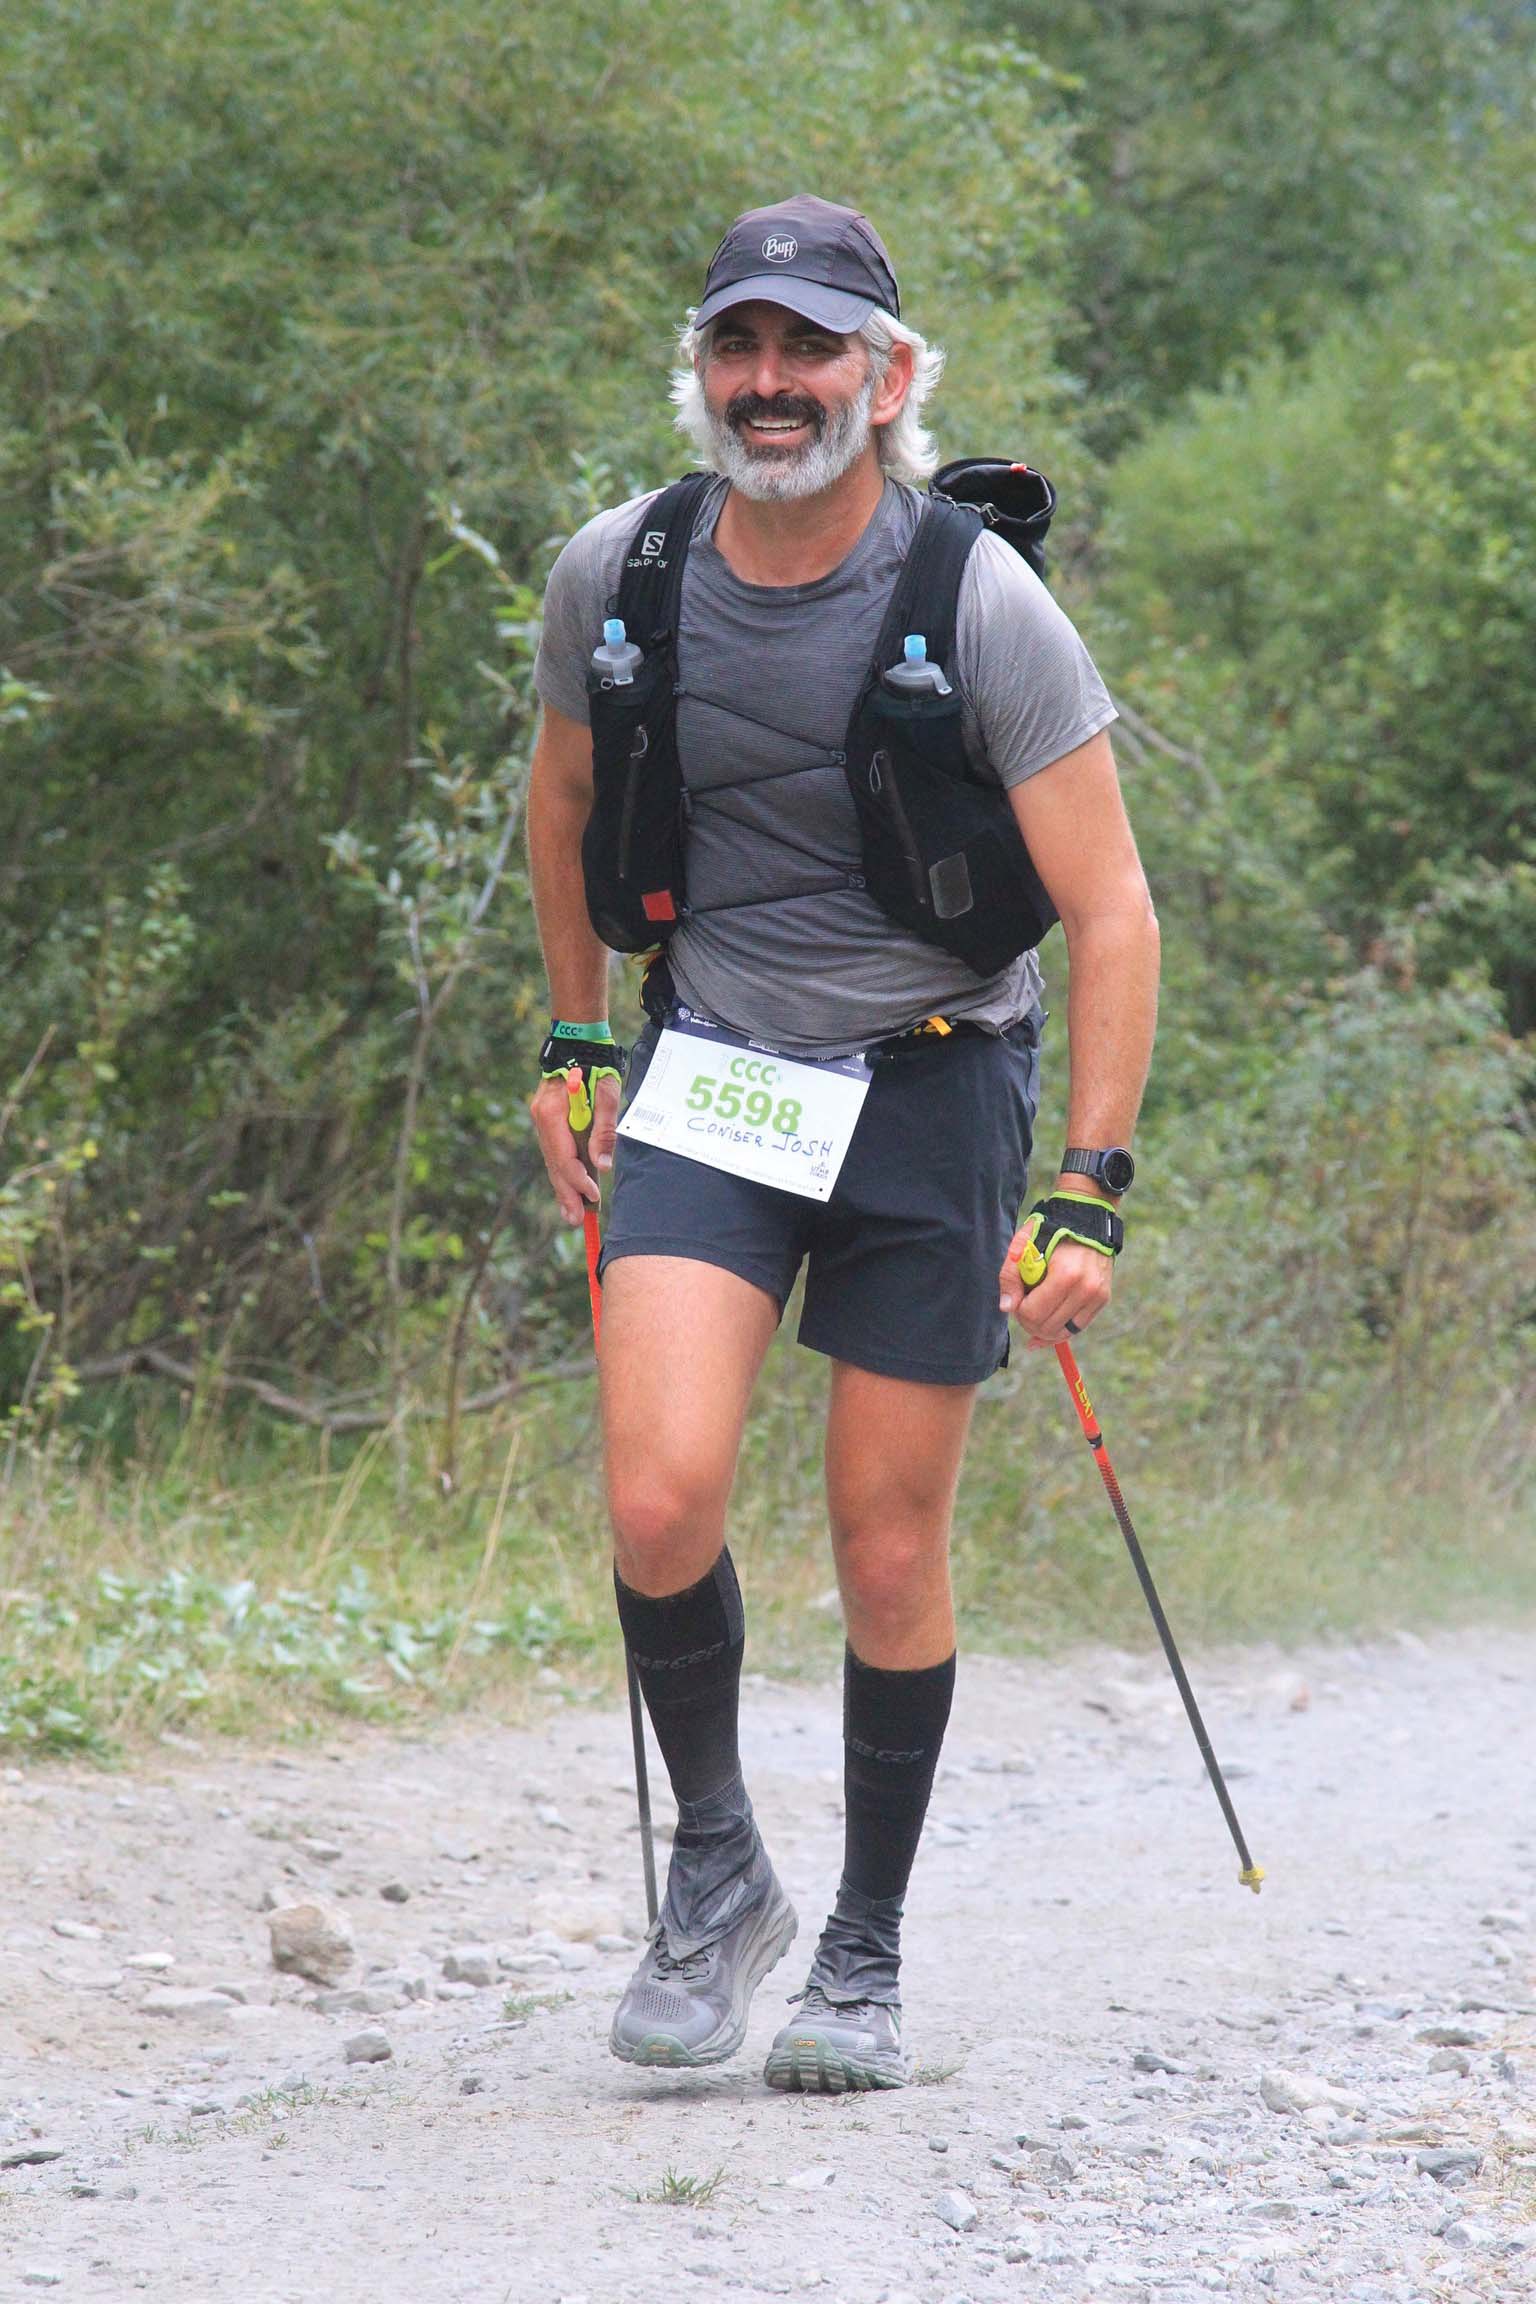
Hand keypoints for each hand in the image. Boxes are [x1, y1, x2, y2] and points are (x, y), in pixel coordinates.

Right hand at [528, 1066, 622, 1224]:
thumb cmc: (595, 1066)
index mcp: (553, 1113)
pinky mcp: (546, 1120)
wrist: (576, 1042)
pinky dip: (561, 1171)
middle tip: (576, 1221)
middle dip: (566, 1194)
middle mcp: (541, 1119)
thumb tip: (602, 1166)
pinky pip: (553, 1152)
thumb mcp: (607, 1095)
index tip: (594, 1196)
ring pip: (551, 1161)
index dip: (579, 1180)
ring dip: (562, 1188)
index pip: (564, 1157)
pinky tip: (568, 1189)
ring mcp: (540, 1120)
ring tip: (571, 1214)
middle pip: (553, 1164)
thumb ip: (604, 1131)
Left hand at [998, 1233, 1112, 1349]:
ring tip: (1035, 1314)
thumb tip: (1007, 1308)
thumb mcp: (1023, 1245)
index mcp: (1065, 1275)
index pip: (1033, 1314)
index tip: (1018, 1298)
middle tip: (1024, 1306)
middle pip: (1047, 1327)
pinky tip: (1046, 1331)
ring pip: (1063, 1332)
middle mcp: (1086, 1289)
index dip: (1019, 1311)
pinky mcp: (1103, 1299)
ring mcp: (1097, 1296)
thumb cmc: (1051, 1230)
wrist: (1086, 1217)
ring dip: (1044, 1329)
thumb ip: (1010, 1276)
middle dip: (1029, 1322)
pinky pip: (1077, 1326)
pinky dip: (1060, 1330)